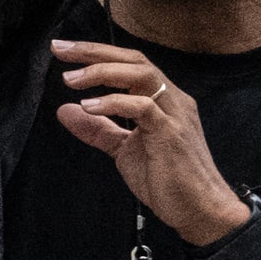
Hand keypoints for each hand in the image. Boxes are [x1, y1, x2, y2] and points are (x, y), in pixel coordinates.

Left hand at [51, 41, 251, 244]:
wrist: (200, 210)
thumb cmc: (167, 180)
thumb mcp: (123, 150)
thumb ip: (97, 129)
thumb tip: (65, 110)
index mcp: (162, 101)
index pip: (130, 64)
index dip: (97, 54)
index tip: (64, 51)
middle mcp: (172, 100)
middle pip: (135, 61)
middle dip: (95, 52)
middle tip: (60, 50)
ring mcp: (174, 115)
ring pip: (142, 75)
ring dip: (102, 72)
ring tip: (71, 79)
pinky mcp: (171, 134)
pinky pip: (144, 107)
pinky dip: (114, 102)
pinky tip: (89, 106)